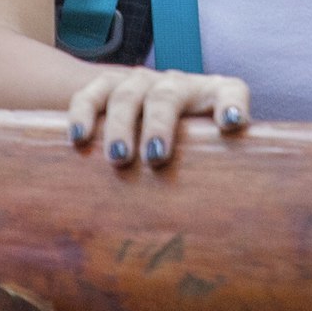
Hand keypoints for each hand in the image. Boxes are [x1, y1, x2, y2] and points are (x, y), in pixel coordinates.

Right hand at [66, 68, 252, 170]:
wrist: (148, 111)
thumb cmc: (188, 148)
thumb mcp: (207, 154)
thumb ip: (218, 176)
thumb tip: (217, 229)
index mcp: (212, 95)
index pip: (231, 92)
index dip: (232, 105)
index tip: (231, 124)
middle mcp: (178, 84)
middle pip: (168, 97)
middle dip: (160, 125)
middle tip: (156, 158)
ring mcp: (141, 81)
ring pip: (127, 95)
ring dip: (121, 126)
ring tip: (119, 157)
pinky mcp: (108, 84)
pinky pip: (91, 94)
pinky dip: (83, 114)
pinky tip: (79, 138)